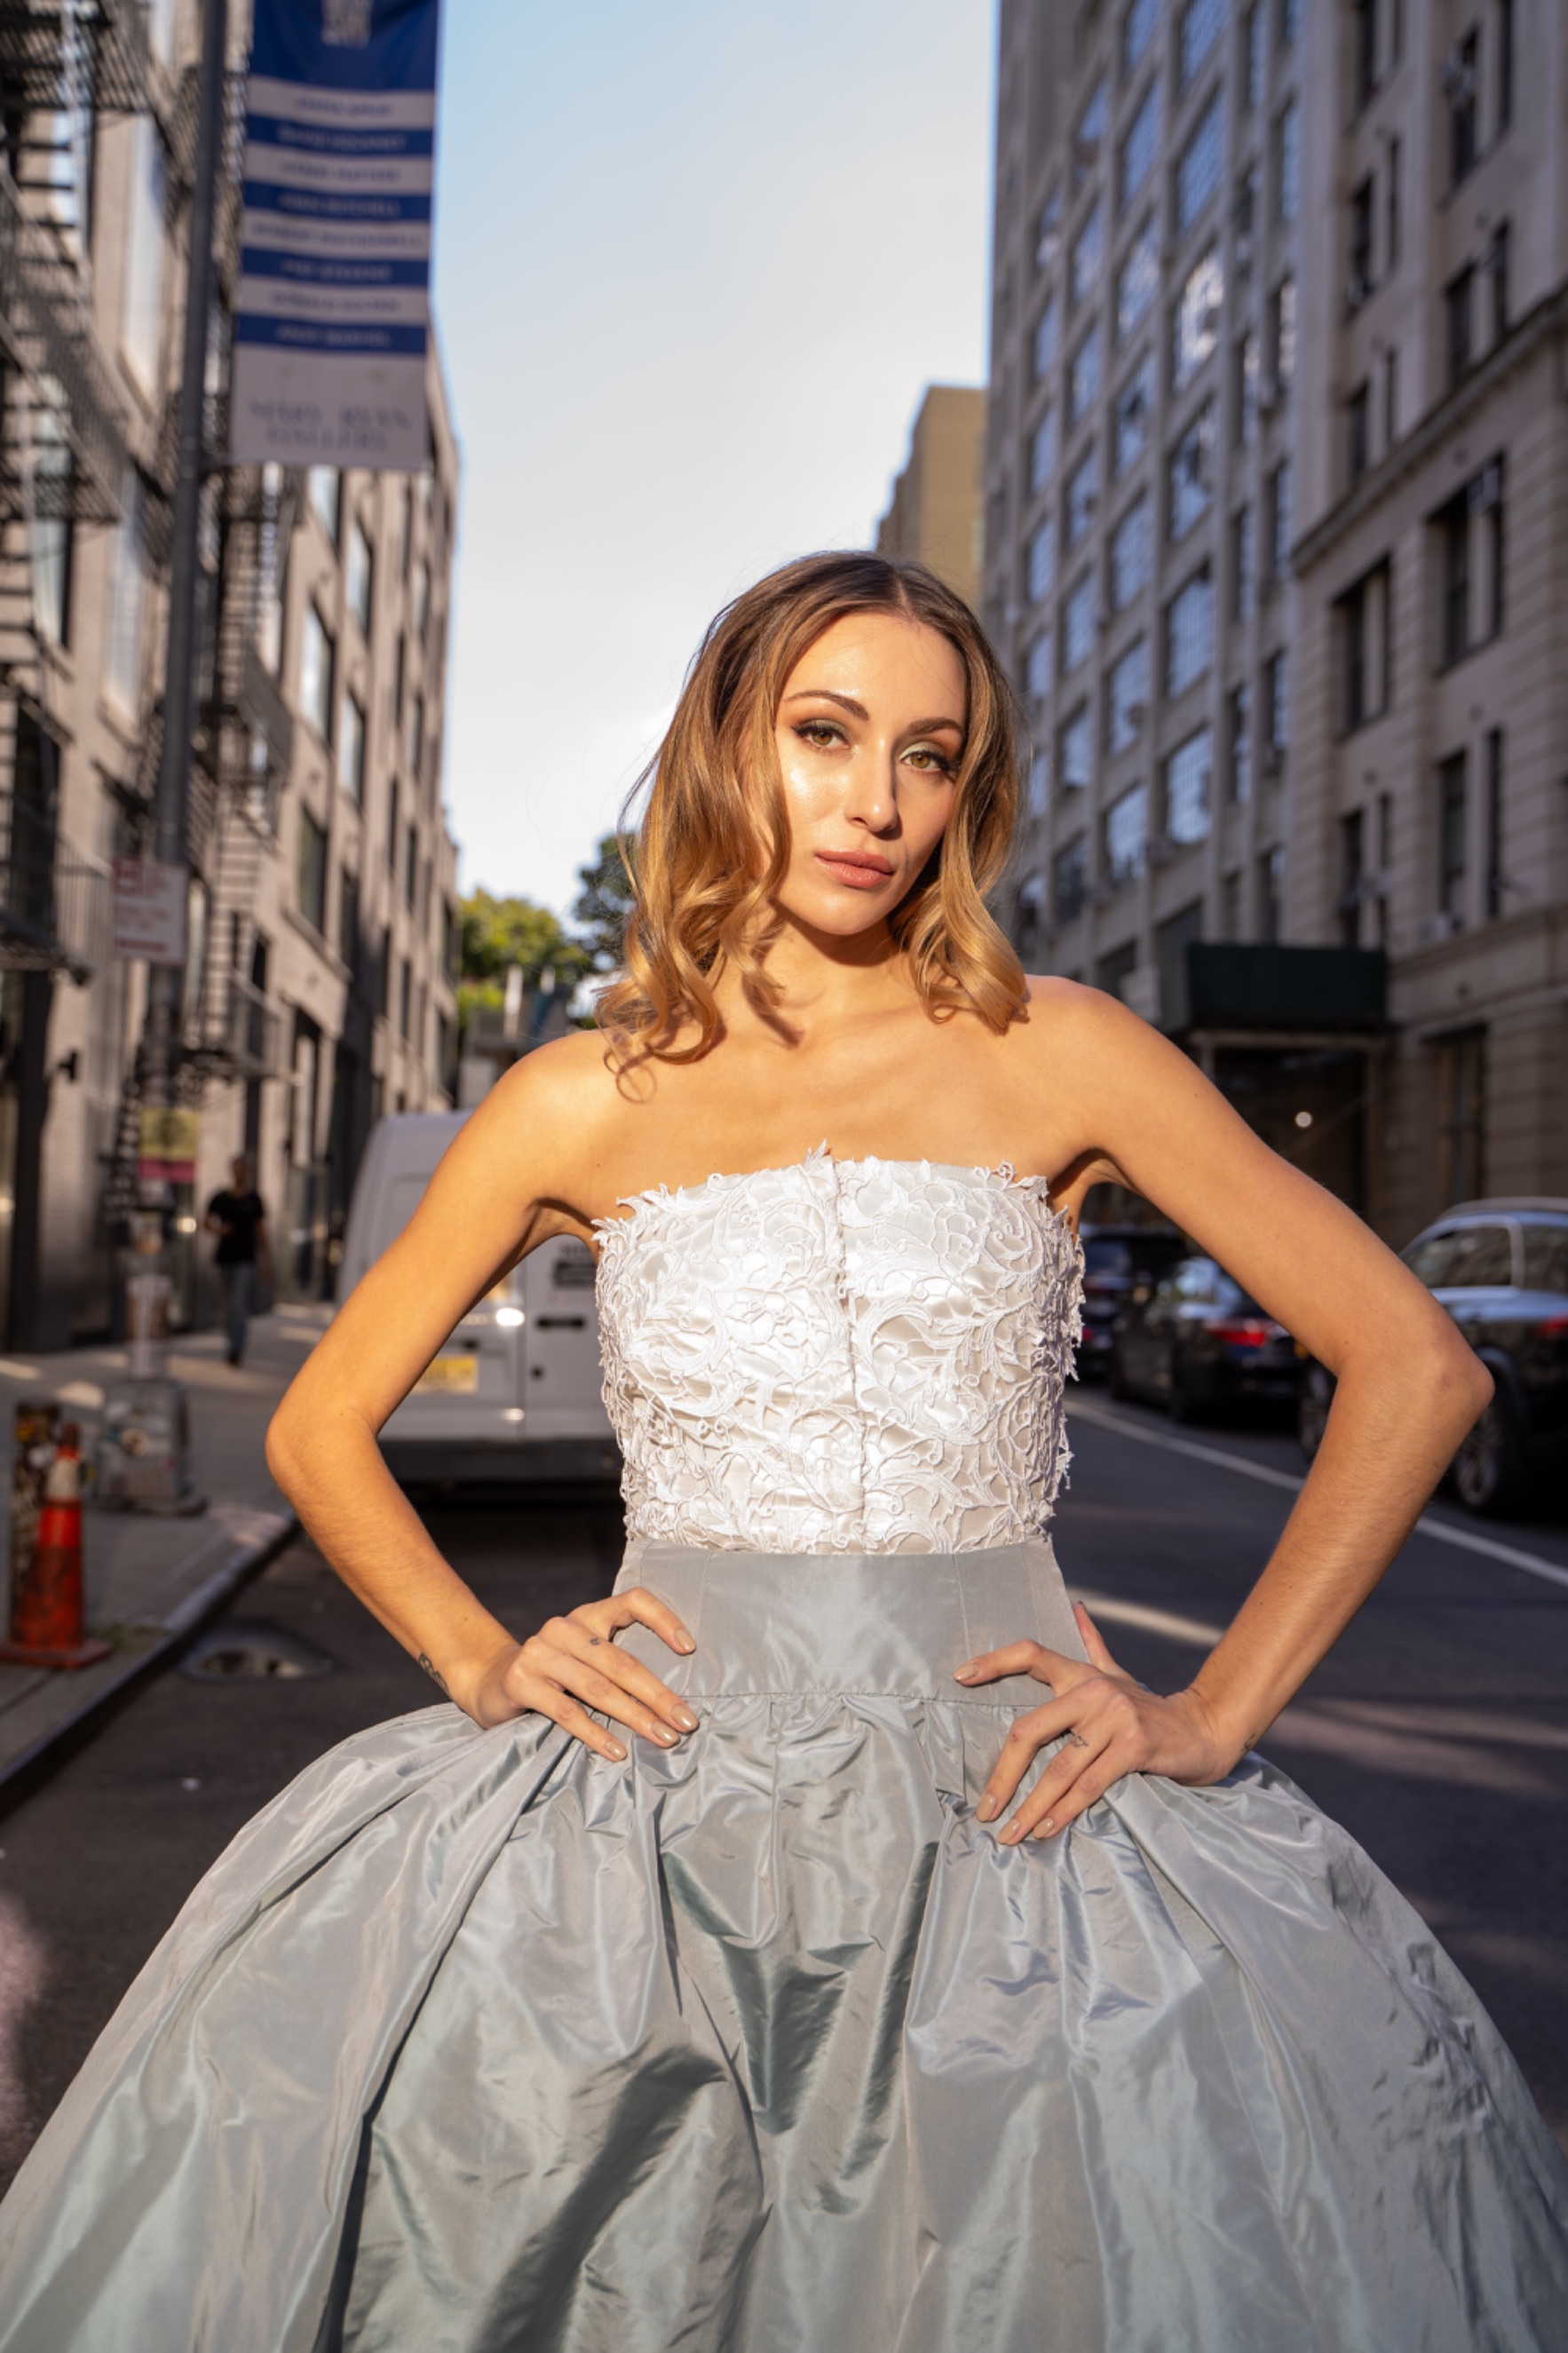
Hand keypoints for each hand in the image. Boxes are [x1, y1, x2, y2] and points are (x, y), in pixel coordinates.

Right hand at [464, 1586, 699, 1759]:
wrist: (491, 1683)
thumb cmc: (554, 1677)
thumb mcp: (585, 1659)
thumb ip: (617, 1664)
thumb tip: (673, 1701)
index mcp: (588, 1616)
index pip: (633, 1601)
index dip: (664, 1619)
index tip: (689, 1649)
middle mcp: (564, 1628)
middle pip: (621, 1661)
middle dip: (658, 1695)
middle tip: (687, 1722)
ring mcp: (540, 1653)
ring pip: (597, 1688)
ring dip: (635, 1717)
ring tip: (663, 1738)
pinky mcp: (522, 1681)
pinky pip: (566, 1711)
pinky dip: (595, 1734)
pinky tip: (618, 1751)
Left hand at [954, 1604, 1233, 1843]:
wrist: (1205, 1731)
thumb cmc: (1152, 1711)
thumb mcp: (1120, 1675)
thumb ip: (1094, 1646)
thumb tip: (1076, 1607)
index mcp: (1083, 1674)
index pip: (1031, 1654)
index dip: (993, 1662)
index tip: (959, 1677)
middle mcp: (1094, 1690)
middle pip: (1030, 1730)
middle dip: (1002, 1775)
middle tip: (985, 1810)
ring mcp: (1115, 1717)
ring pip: (1059, 1768)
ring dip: (1030, 1806)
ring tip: (1010, 1833)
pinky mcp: (1134, 1745)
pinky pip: (1089, 1785)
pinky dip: (1064, 1811)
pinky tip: (1045, 1829)